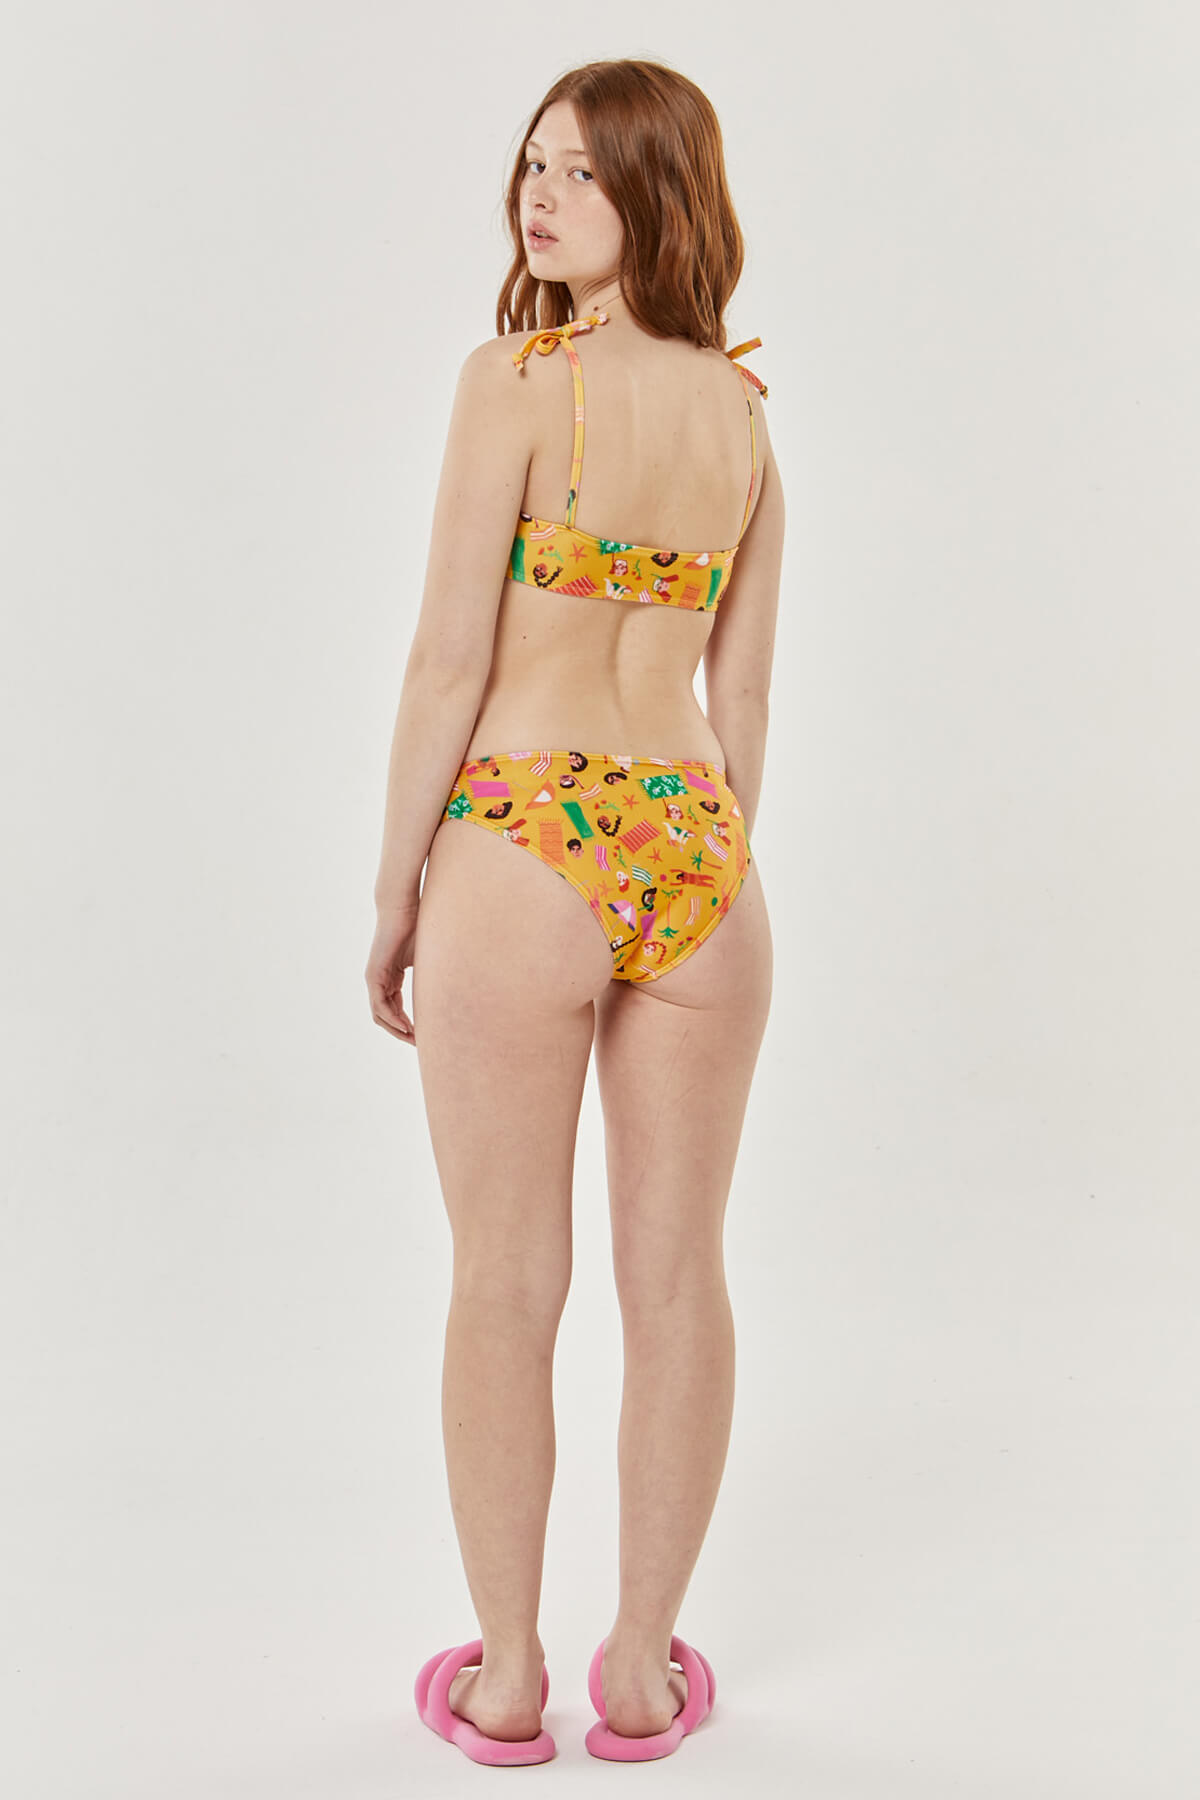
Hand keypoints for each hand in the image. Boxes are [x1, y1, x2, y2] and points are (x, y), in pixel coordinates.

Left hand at [365, 900, 419, 1044]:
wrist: (402, 908)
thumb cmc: (417, 927)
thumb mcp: (427, 959)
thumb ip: (432, 975)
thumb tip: (454, 987)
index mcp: (391, 977)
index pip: (396, 1008)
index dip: (408, 1024)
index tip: (424, 1035)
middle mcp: (379, 980)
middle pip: (386, 1016)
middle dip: (402, 1032)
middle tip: (419, 1044)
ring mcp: (374, 978)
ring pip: (380, 1015)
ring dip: (396, 1030)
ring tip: (414, 1039)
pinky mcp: (373, 975)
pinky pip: (380, 1005)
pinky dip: (392, 1018)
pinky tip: (405, 1026)